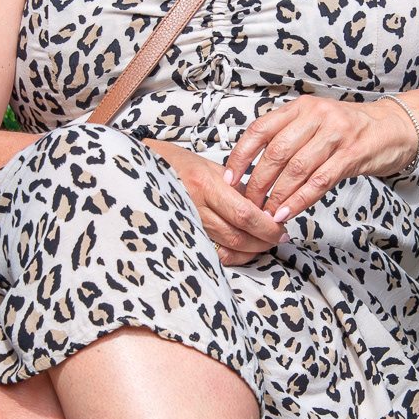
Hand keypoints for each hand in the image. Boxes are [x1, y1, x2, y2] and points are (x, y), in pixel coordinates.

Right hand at [146, 142, 288, 266]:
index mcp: (206, 184)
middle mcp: (195, 206)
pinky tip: (242, 251)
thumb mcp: (209, 166)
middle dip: (263, 241)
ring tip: (263, 244)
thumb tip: (263, 206)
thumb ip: (236, 187)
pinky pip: (211, 252)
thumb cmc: (175, 163)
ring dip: (250, 251)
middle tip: (277, 239)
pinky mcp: (181, 235)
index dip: (267, 227)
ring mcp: (186, 224)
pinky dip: (231, 256)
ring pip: (226, 248)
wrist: (138, 169)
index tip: (281, 230)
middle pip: (238, 236)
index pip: (245, 213)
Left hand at [222, 94, 418, 227]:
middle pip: (275, 153)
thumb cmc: (351, 129)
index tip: (229, 179)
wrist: (395, 127)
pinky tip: (288, 213)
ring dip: (277, 196)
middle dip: (257, 183)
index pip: (259, 130)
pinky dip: (300, 200)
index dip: (240, 156)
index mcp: (300, 107)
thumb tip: (252, 164)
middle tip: (248, 204)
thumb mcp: (316, 121)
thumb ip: (288, 135)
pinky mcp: (352, 155)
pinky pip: (319, 182)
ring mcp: (335, 134)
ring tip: (266, 214)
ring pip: (295, 169)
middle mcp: (316, 116)